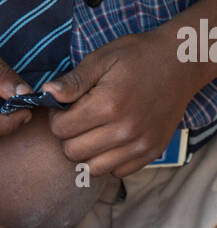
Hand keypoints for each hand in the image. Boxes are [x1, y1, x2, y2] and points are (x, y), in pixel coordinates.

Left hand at [44, 28, 196, 175]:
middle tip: (79, 118)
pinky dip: (109, 160)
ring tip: (94, 131)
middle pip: (72, 152)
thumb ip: (73, 81)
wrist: (181, 63)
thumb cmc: (137, 56)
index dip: (57, 117)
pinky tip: (111, 139)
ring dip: (87, 152)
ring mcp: (140, 144)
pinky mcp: (152, 152)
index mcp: (108, 104)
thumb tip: (46, 94)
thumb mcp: (101, 59)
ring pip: (93, 168)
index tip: (66, 107)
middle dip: (68, 136)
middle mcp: (125, 130)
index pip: (60, 130)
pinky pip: (118, 171)